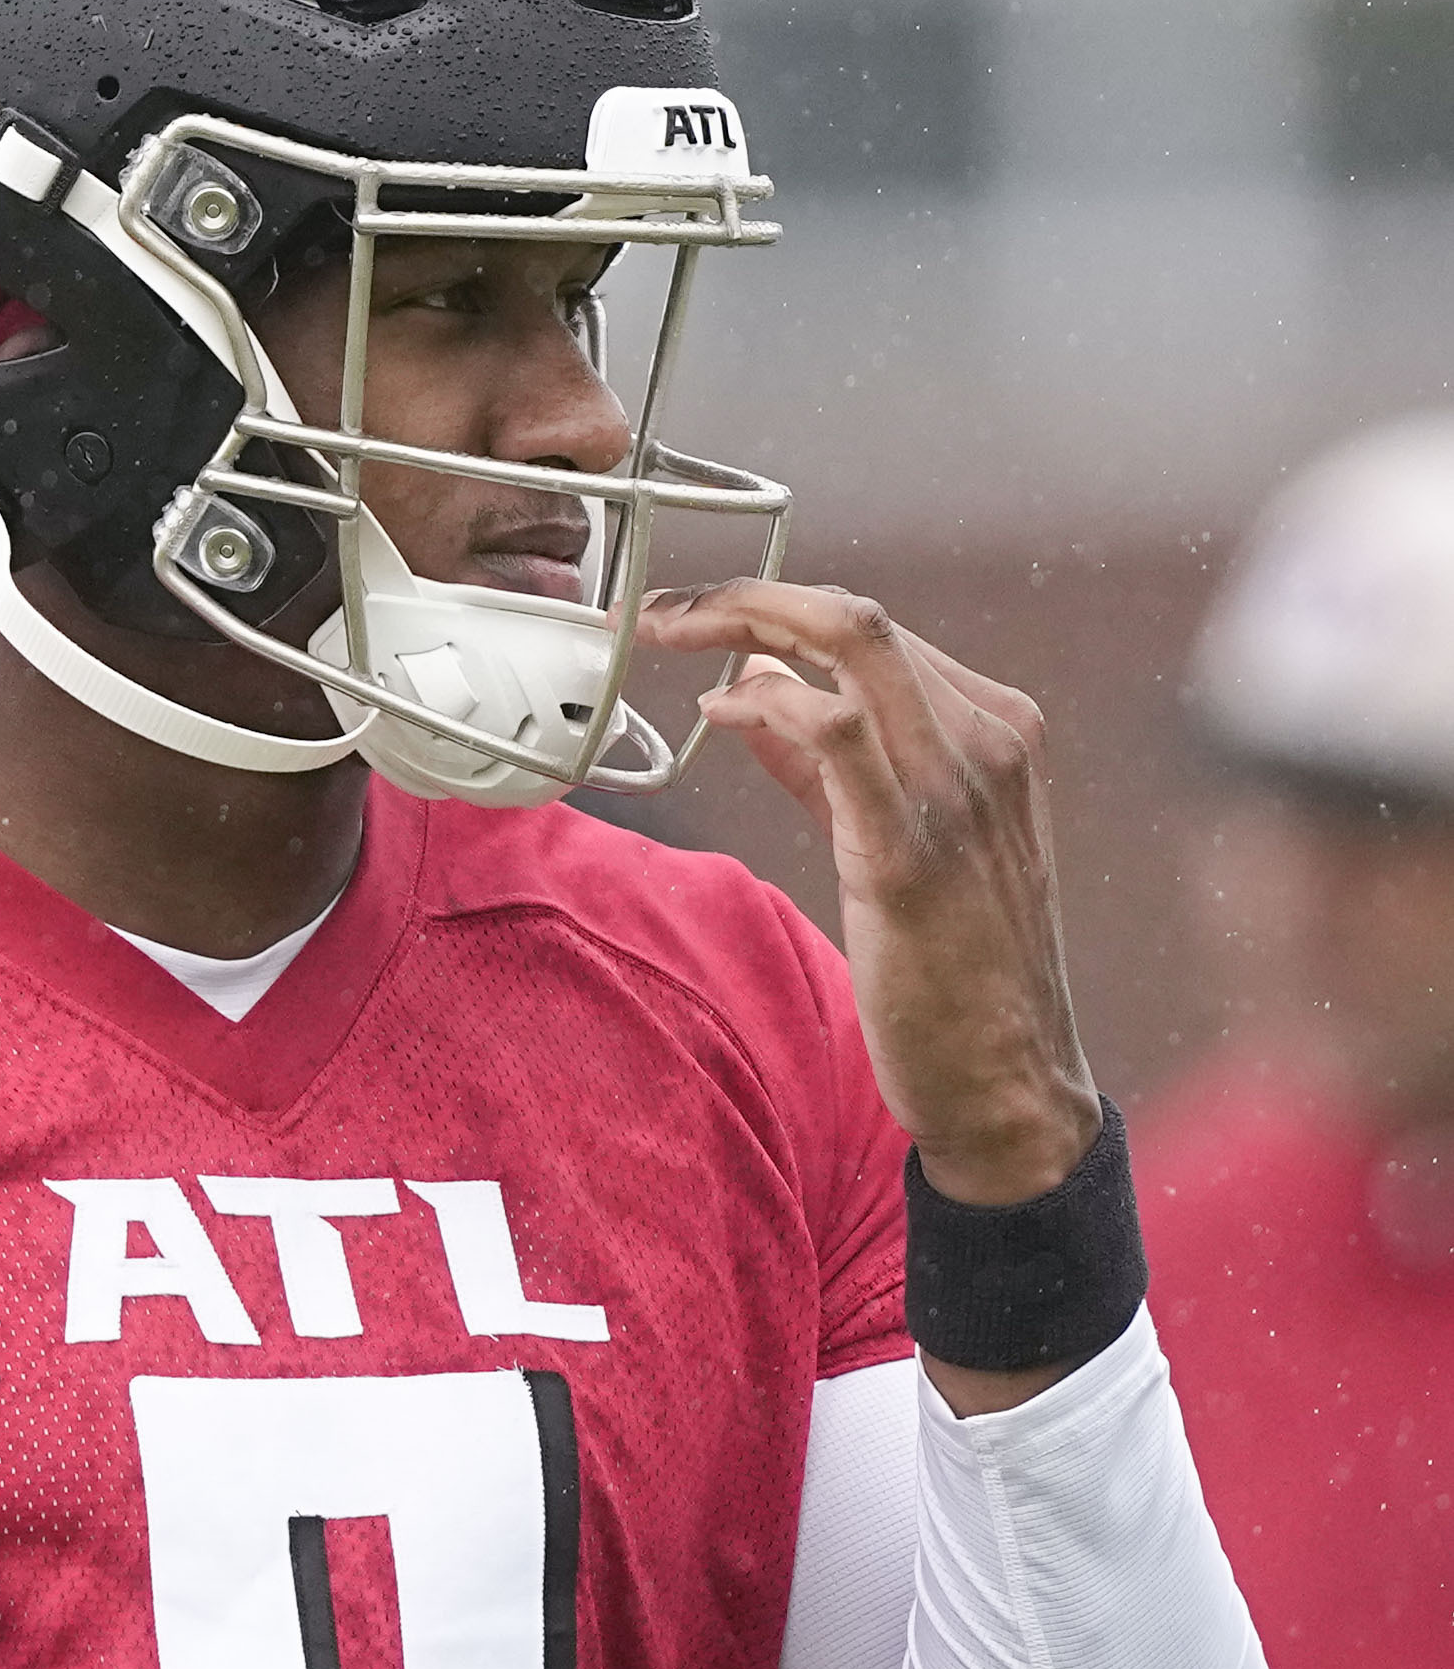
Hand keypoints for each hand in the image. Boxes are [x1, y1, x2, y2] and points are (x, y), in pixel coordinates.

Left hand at [641, 582, 1103, 1396]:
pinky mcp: (910, 847)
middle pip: (857, 616)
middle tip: (661, 612)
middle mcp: (988, 740)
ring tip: (665, 635)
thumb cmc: (950, 959)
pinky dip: (766, 705)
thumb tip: (750, 686)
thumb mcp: (892, 835)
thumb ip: (827, 761)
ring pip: (851, 643)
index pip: (872, 631)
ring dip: (739, 625)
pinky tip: (716, 715)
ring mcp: (958, 787)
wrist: (1007, 1072)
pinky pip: (836, 732)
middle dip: (745, 595)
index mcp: (995, 729)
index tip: (695, 618)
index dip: (772, 608)